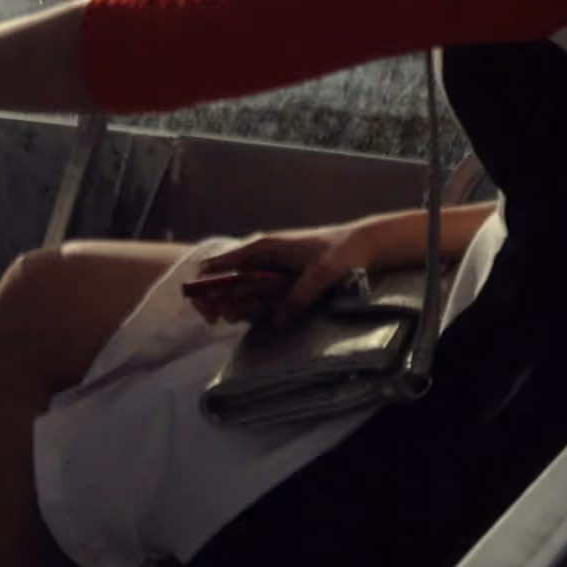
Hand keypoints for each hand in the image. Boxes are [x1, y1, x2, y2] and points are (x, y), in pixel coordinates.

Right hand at [191, 223, 375, 327]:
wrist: (363, 244)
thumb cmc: (341, 251)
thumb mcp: (321, 274)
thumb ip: (298, 297)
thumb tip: (276, 322)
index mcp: (262, 247)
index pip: (217, 264)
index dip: (204, 287)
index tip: (210, 312)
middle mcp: (260, 257)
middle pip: (225, 282)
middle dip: (223, 303)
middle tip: (234, 318)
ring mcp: (270, 269)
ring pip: (242, 293)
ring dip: (243, 308)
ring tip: (258, 314)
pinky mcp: (281, 280)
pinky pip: (260, 297)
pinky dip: (259, 308)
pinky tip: (271, 315)